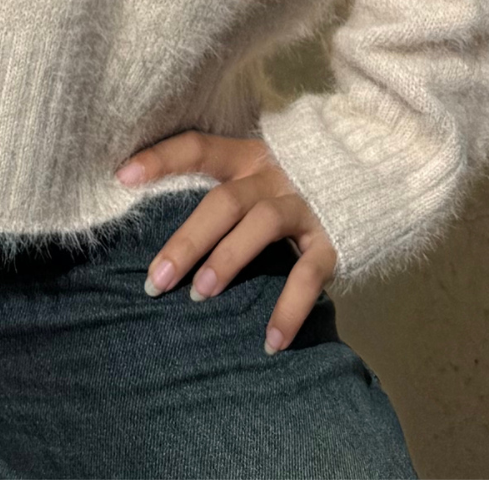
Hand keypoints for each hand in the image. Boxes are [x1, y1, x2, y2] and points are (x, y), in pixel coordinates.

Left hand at [113, 131, 337, 355]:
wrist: (367, 179)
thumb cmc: (288, 187)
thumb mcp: (253, 177)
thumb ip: (217, 193)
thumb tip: (157, 230)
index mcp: (247, 155)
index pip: (199, 147)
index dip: (162, 158)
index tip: (121, 177)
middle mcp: (274, 175)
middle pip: (224, 200)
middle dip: (187, 240)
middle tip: (155, 281)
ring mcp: (305, 205)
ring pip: (261, 224)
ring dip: (228, 259)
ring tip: (200, 295)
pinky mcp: (333, 239)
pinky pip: (309, 273)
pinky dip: (289, 308)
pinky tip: (270, 341)